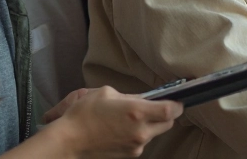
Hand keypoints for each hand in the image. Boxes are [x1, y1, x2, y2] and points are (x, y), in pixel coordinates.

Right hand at [46, 86, 182, 157]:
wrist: (70, 141)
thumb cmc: (85, 113)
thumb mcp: (107, 93)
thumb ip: (130, 96)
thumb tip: (143, 99)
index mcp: (137, 112)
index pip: (171, 110)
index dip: (177, 104)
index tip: (175, 99)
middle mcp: (141, 131)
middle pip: (168, 123)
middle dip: (166, 114)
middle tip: (156, 106)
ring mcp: (137, 146)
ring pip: (155, 133)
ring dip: (152, 124)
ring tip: (133, 117)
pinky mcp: (130, 155)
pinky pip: (143, 142)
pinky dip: (140, 134)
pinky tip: (124, 128)